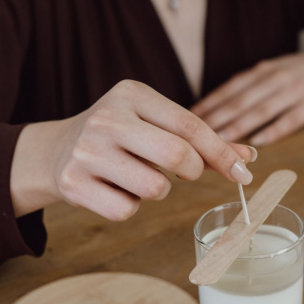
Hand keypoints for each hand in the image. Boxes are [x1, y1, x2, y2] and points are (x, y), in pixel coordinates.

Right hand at [11, 80, 255, 219]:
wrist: (56, 150)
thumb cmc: (122, 136)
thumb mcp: (156, 124)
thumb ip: (201, 140)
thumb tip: (247, 158)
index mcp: (132, 94)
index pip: (190, 124)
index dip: (221, 152)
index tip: (243, 173)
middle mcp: (107, 118)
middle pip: (177, 155)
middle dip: (193, 171)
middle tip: (184, 172)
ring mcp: (86, 151)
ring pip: (155, 188)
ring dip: (158, 190)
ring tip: (138, 175)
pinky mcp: (73, 184)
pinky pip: (126, 210)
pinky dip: (130, 206)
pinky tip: (115, 189)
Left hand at [192, 42, 303, 144]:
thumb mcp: (278, 70)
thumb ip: (253, 87)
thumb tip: (222, 109)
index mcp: (264, 71)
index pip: (229, 89)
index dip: (207, 104)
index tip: (185, 119)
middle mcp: (275, 78)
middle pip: (240, 100)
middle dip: (215, 119)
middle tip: (192, 135)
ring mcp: (295, 90)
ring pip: (260, 110)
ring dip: (237, 126)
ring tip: (218, 141)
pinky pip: (290, 118)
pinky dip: (273, 130)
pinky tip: (257, 142)